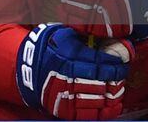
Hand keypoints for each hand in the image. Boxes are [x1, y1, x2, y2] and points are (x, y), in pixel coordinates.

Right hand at [16, 23, 132, 119]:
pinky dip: (105, 111)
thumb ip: (81, 34)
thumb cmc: (46, 48)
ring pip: (99, 95)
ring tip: (118, 88)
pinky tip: (113, 105)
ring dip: (113, 93)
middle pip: (102, 78)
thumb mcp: (61, 33)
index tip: (122, 61)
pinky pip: (90, 113)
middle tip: (122, 73)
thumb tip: (108, 34)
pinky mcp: (65, 108)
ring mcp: (66, 92)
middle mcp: (68, 73)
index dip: (115, 61)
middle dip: (117, 76)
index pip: (100, 59)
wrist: (25, 68)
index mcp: (67, 53)